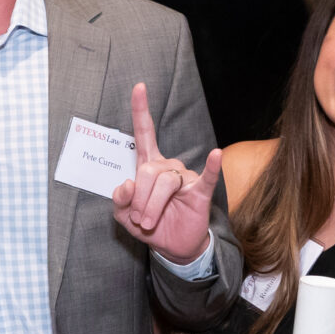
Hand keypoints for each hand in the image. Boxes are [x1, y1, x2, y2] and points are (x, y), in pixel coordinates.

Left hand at [110, 82, 223, 263]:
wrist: (173, 247)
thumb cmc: (149, 225)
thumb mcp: (124, 216)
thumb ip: (119, 201)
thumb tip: (126, 184)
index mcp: (148, 166)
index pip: (143, 133)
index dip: (140, 110)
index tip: (138, 87)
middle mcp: (167, 166)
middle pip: (148, 171)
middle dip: (139, 199)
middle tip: (138, 218)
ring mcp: (185, 177)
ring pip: (165, 183)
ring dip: (152, 206)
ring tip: (148, 222)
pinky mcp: (200, 192)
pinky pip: (208, 177)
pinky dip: (212, 166)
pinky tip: (215, 154)